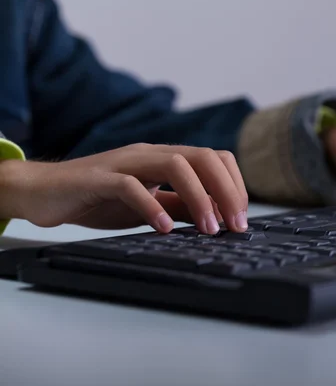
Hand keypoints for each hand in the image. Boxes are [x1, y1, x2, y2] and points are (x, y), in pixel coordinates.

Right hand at [0, 144, 247, 233]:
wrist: (45, 192)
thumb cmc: (99, 199)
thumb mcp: (150, 206)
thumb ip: (181, 207)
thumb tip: (217, 217)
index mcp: (165, 158)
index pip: (214, 158)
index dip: (234, 184)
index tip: (241, 217)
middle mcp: (149, 155)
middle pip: (202, 157)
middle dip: (227, 191)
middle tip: (236, 225)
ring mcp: (125, 163)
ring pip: (175, 164)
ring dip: (199, 197)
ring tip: (209, 230)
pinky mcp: (99, 178)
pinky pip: (131, 185)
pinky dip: (152, 206)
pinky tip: (164, 229)